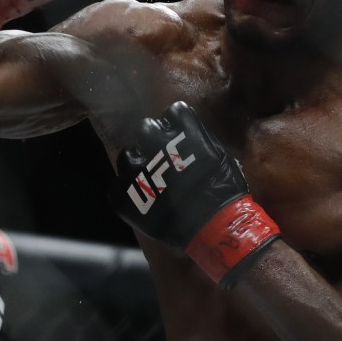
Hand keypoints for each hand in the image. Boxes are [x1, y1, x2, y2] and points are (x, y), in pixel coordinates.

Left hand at [109, 101, 279, 287]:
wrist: (212, 228)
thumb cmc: (223, 192)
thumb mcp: (220, 155)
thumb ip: (198, 139)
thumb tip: (186, 133)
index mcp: (182, 131)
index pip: (173, 112)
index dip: (176, 125)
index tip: (179, 136)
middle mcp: (154, 143)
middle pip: (145, 127)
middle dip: (152, 139)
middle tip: (161, 155)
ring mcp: (135, 170)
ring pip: (127, 155)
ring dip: (137, 164)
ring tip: (150, 179)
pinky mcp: (124, 195)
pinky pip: (118, 186)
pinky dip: (129, 192)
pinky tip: (145, 199)